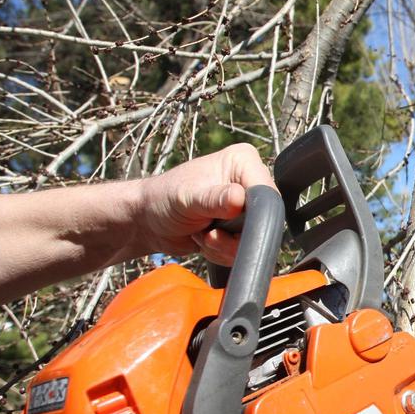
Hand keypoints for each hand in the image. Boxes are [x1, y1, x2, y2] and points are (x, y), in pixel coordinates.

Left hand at [135, 143, 275, 265]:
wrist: (148, 222)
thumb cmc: (162, 199)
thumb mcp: (187, 198)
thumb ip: (214, 199)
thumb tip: (239, 200)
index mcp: (243, 161)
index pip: (266, 191)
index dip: (252, 213)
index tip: (226, 222)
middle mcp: (248, 181)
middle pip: (264, 219)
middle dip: (234, 235)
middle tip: (209, 232)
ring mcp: (246, 206)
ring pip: (255, 239)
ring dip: (226, 246)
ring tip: (203, 234)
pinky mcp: (241, 227)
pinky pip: (245, 249)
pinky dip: (223, 252)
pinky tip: (206, 240)